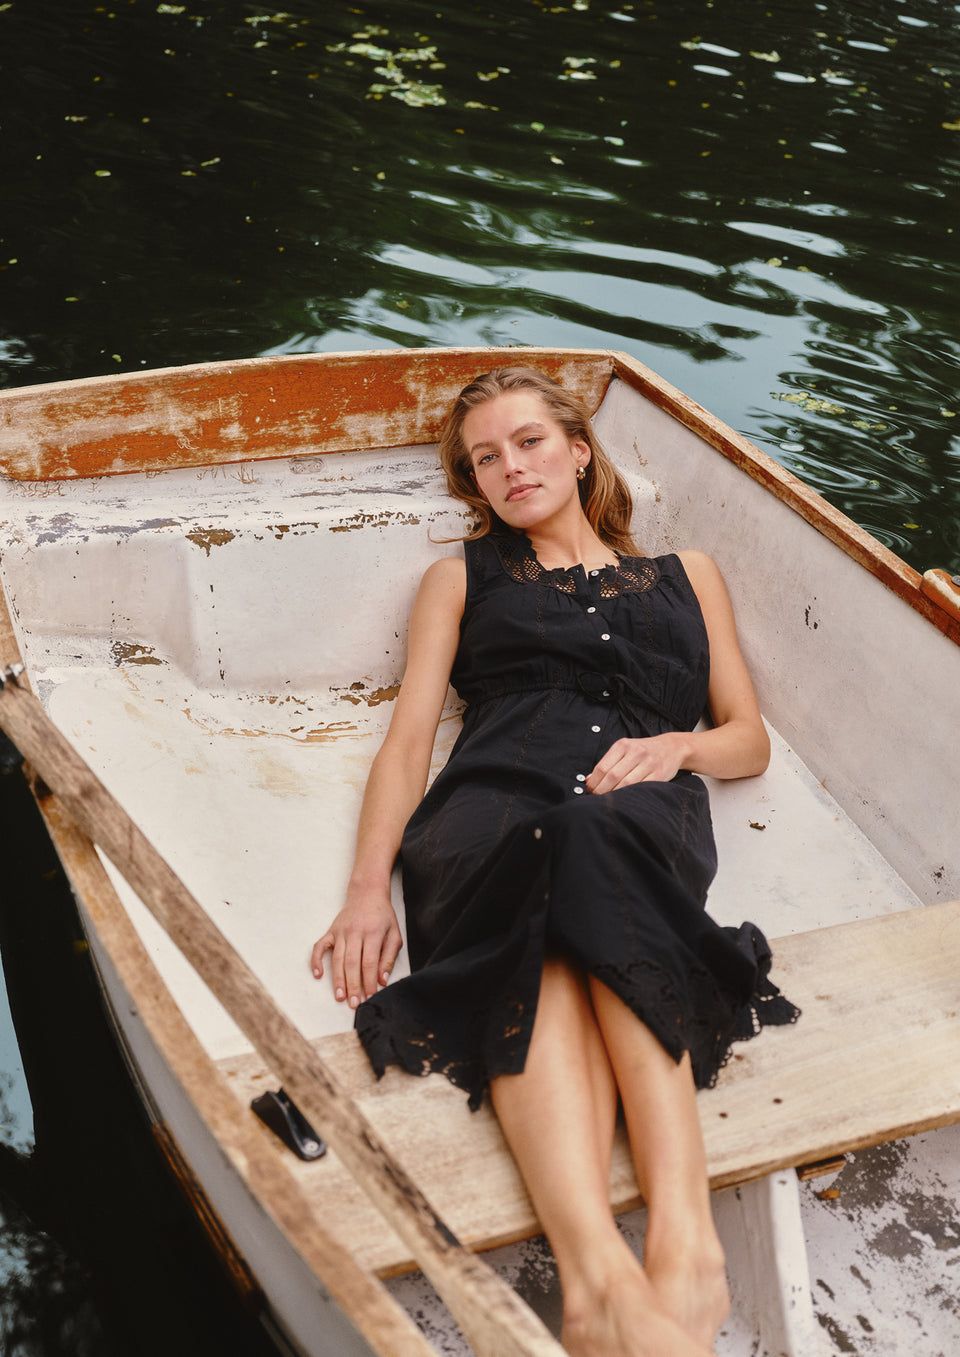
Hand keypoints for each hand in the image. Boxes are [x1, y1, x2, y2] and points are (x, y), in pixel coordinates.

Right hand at [311, 887, 402, 1009]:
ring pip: (338, 959)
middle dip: (353, 986)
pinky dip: (316, 960)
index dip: (369, 982)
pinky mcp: (331, 931)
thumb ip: (389, 957)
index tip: (370, 996)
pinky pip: (320, 947)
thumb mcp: (394, 934)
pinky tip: (318, 974)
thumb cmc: (383, 916)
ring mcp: (340, 931)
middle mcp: (355, 932)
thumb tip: (382, 979)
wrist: (367, 893)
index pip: (369, 963)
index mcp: (373, 933)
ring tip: (340, 997)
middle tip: (354, 1003)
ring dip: (338, 980)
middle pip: (352, 963)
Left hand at [584, 733, 686, 793]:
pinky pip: (641, 788)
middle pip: (613, 776)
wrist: (671, 748)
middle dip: (602, 790)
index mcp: (623, 745)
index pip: (603, 767)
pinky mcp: (659, 774)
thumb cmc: (643, 751)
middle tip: (597, 797)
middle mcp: (636, 752)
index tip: (590, 790)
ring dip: (615, 794)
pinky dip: (631, 795)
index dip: (594, 781)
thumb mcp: (624, 750)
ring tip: (609, 800)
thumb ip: (607, 763)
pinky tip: (625, 798)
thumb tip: (588, 780)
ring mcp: (648, 763)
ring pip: (626, 784)